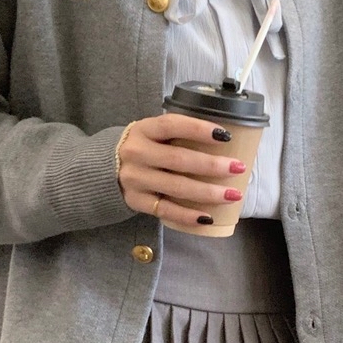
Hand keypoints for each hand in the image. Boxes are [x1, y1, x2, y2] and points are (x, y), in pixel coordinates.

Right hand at [117, 114, 245, 227]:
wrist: (104, 169)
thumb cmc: (143, 148)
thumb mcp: (151, 133)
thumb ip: (177, 134)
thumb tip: (225, 140)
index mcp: (143, 129)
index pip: (172, 125)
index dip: (199, 129)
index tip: (225, 135)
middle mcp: (136, 153)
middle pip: (179, 159)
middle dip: (212, 165)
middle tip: (238, 167)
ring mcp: (135, 179)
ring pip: (176, 187)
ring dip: (208, 192)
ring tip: (233, 194)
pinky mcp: (136, 201)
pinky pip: (166, 211)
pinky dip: (188, 215)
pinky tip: (208, 217)